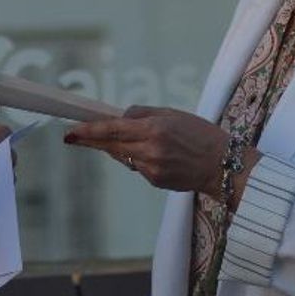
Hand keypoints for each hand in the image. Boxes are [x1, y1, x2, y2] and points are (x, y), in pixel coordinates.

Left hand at [64, 106, 228, 196]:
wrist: (223, 164)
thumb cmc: (200, 134)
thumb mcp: (172, 114)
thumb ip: (142, 114)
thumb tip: (118, 118)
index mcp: (154, 129)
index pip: (113, 129)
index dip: (89, 130)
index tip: (71, 130)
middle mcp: (150, 150)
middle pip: (110, 145)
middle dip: (90, 140)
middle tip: (72, 136)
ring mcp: (151, 169)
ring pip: (122, 156)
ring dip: (119, 148)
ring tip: (140, 140)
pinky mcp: (155, 181)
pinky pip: (136, 166)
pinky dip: (138, 158)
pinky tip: (159, 155)